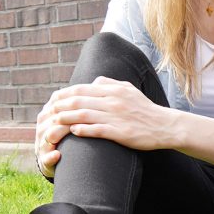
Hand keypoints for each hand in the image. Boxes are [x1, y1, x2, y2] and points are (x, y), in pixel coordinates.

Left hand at [34, 78, 173, 176]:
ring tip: (54, 123)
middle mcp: (113, 101)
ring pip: (84, 115)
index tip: (52, 101)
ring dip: (66, 119)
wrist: (165, 126)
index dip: (64, 94)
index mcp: (113, 90)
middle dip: (59, 107)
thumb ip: (111, 84)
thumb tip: (94, 81)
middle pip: (79, 101)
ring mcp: (116, 116)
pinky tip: (73, 131)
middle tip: (47, 113)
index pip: (81, 89)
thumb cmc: (146, 110)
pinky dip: (83, 130)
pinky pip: (97, 130)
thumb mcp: (129, 90)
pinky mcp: (121, 132)